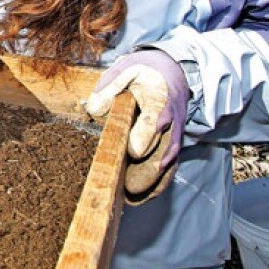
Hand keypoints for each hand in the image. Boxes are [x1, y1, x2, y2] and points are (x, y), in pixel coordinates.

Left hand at [85, 50, 189, 202]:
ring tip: (129, 198)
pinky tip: (141, 197)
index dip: (143, 139)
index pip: (154, 124)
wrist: (174, 71)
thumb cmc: (145, 72)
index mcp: (159, 101)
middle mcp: (171, 122)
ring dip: (151, 183)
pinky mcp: (173, 145)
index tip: (131, 152)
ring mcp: (174, 135)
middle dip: (146, 171)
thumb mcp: (126, 70)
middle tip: (126, 188)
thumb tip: (94, 109)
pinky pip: (169, 168)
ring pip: (167, 164)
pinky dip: (158, 184)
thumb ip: (109, 88)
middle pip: (162, 151)